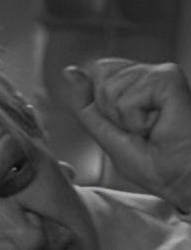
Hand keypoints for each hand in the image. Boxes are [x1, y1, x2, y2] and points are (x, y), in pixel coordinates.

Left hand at [62, 59, 190, 211]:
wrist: (181, 178)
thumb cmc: (153, 162)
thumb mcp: (106, 133)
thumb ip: (86, 102)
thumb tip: (70, 71)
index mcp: (136, 82)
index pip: (99, 71)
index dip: (103, 103)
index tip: (130, 125)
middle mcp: (149, 73)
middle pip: (101, 76)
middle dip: (111, 112)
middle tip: (142, 130)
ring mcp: (161, 73)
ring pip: (110, 88)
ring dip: (125, 119)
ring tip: (152, 129)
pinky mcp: (169, 78)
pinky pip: (127, 98)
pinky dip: (136, 121)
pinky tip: (159, 124)